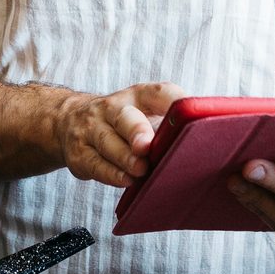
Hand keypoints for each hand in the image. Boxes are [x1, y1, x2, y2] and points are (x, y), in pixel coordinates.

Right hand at [51, 82, 184, 186]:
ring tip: (140, 170)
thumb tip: (205, 142)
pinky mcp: (79, 153)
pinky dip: (111, 174)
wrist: (69, 121)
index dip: (174, 102)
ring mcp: (92, 129)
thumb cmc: (125, 123)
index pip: (159, 93)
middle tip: (147, 146)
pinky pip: (95, 164)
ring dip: (125, 157)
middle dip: (137, 131)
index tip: (188, 114)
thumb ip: (169, 125)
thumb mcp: (144, 114)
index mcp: (138, 96)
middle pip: (125, 117)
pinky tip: (125, 180)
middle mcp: (112, 108)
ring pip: (107, 141)